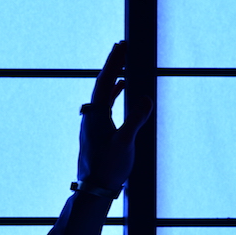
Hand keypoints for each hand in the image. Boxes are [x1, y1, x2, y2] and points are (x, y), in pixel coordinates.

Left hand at [76, 41, 152, 191]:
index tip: (120, 45)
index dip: (113, 62)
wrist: (94, 189)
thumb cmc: (108, 167)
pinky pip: (104, 104)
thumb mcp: (125, 142)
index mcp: (95, 115)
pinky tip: (123, 89)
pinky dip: (113, 93)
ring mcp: (92, 123)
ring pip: (102, 93)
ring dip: (113, 77)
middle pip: (101, 83)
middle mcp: (90, 116)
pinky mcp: (95, 130)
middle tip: (121, 46)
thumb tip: (145, 98)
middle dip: (112, 64)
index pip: (104, 81)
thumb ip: (135, 119)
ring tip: (123, 63)